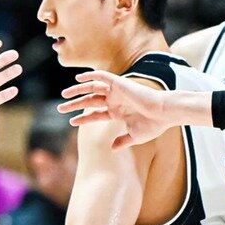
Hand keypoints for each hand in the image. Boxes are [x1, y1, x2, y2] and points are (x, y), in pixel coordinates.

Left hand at [59, 71, 174, 149]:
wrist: (164, 113)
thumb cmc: (153, 125)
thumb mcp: (135, 136)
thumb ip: (123, 141)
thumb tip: (112, 148)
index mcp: (118, 112)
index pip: (96, 114)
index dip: (83, 118)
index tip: (71, 122)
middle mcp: (115, 101)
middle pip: (90, 101)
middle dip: (74, 104)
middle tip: (60, 108)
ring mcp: (117, 91)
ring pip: (92, 88)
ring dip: (78, 90)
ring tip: (64, 94)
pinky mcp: (120, 83)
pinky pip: (102, 76)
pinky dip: (90, 76)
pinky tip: (78, 79)